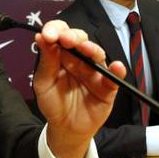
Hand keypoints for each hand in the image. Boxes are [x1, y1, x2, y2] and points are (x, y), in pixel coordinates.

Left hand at [33, 20, 122, 157]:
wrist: (65, 128)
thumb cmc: (54, 103)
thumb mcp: (43, 83)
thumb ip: (46, 61)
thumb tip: (40, 36)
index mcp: (62, 54)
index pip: (61, 33)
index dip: (55, 29)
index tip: (48, 34)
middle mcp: (80, 58)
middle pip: (80, 39)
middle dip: (73, 37)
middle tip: (65, 39)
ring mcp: (95, 71)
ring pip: (97, 54)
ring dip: (92, 49)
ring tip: (86, 49)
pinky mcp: (108, 86)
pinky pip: (114, 77)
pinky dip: (117, 71)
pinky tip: (116, 67)